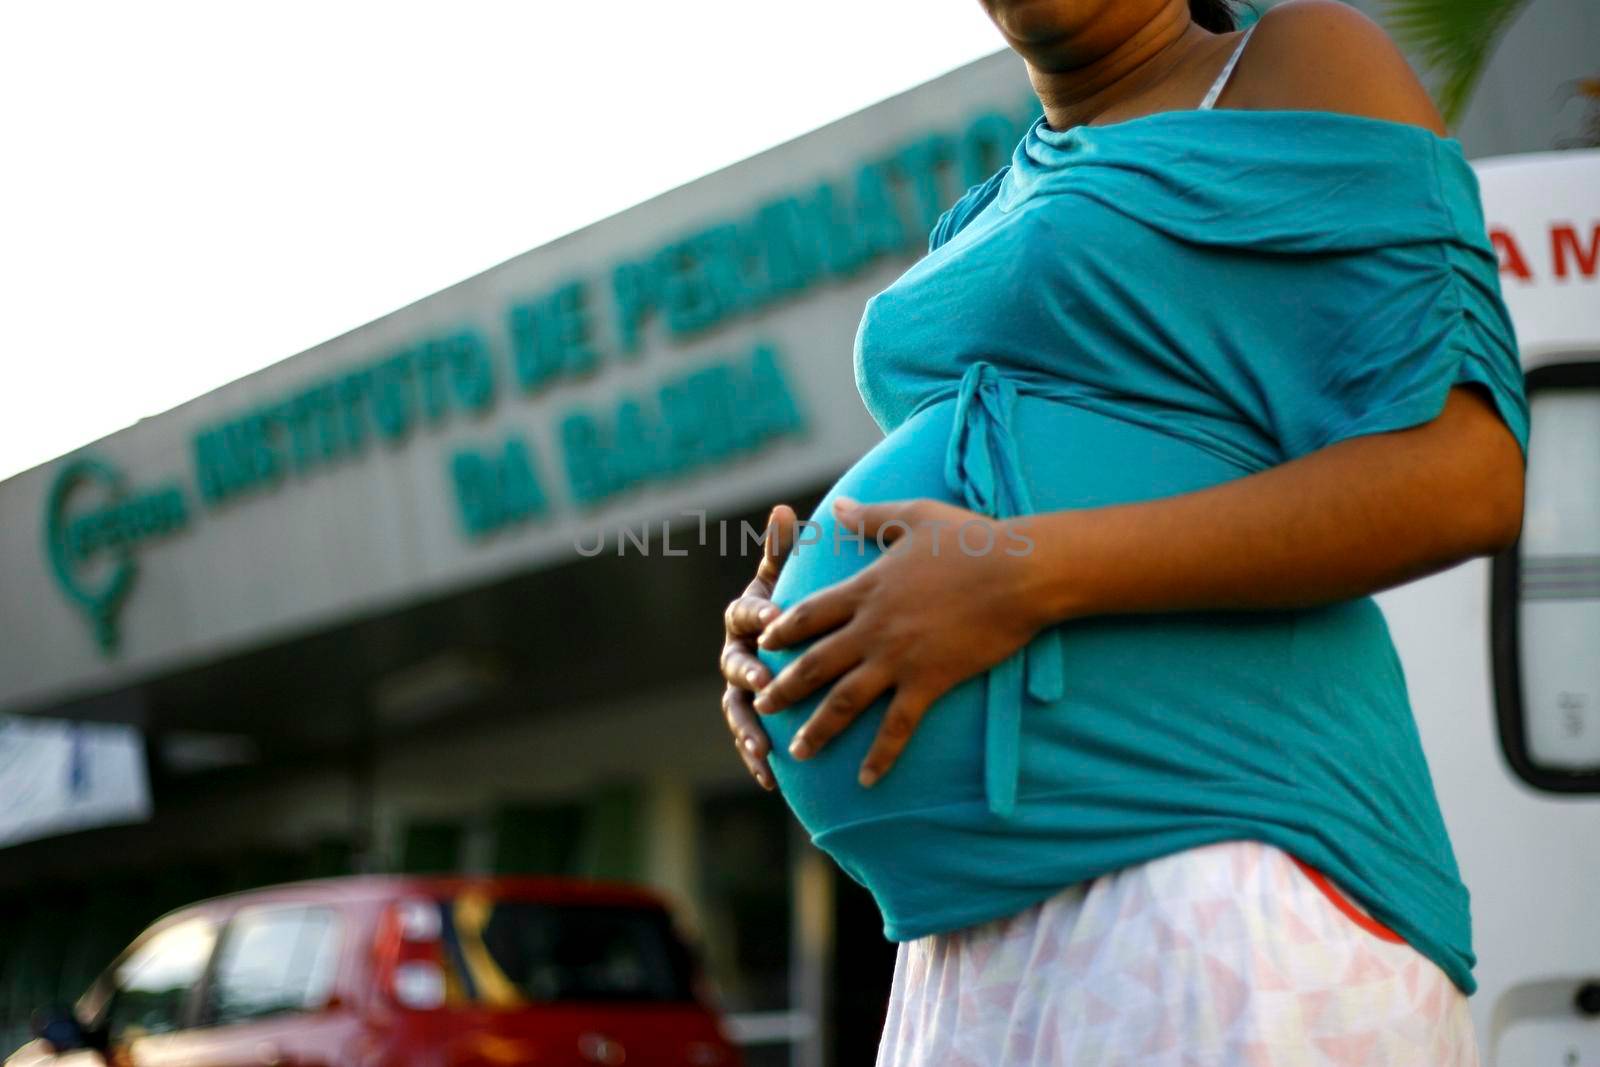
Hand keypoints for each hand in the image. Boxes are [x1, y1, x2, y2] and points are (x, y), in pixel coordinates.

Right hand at [718, 504, 798, 790]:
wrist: (787, 642)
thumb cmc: (791, 606)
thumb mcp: (787, 578)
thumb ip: (784, 549)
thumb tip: (784, 509)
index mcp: (744, 616)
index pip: (745, 613)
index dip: (758, 614)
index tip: (775, 617)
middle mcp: (734, 653)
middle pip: (734, 664)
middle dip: (749, 674)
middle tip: (764, 681)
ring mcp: (738, 690)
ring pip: (736, 709)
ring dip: (746, 728)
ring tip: (762, 746)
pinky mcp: (749, 718)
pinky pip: (748, 740)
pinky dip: (755, 759)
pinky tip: (770, 778)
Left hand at [753, 496, 1050, 787]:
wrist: (1016, 572)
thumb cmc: (971, 540)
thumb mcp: (913, 516)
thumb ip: (870, 516)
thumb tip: (837, 505)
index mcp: (866, 588)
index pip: (810, 614)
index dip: (783, 630)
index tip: (763, 644)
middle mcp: (872, 627)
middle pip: (815, 663)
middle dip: (785, 688)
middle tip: (761, 707)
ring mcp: (897, 657)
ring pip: (844, 701)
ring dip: (817, 729)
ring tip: (797, 752)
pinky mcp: (928, 681)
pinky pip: (897, 726)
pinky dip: (880, 754)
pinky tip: (865, 779)